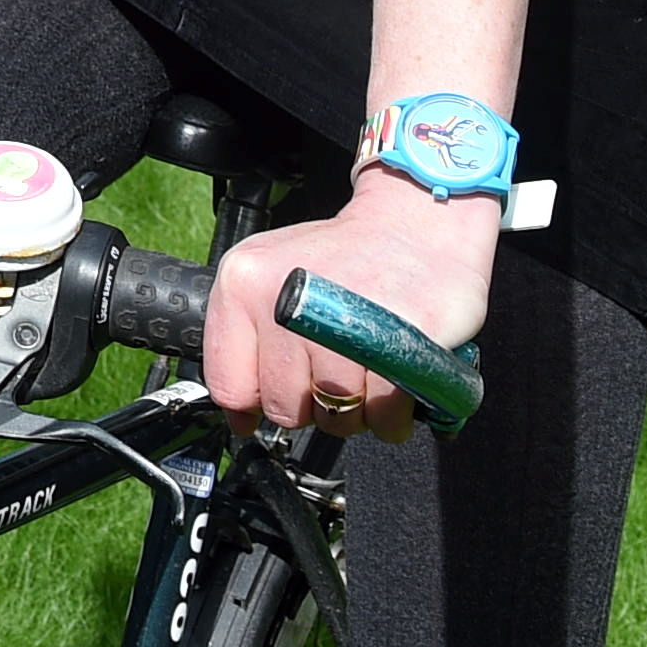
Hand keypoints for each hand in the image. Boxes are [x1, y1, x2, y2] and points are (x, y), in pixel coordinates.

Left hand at [206, 189, 499, 442]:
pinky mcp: (396, 340)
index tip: (285, 388)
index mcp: (241, 282)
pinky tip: (395, 382)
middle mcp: (282, 301)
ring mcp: (339, 321)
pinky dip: (392, 415)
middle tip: (338, 370)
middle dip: (314, 405)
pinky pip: (383, 414)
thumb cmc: (343, 261)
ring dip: (357, 411)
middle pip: (284, 408)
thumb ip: (245, 344)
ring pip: (335, 417)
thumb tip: (239, 421)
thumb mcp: (272, 280)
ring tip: (369, 368)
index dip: (259, 401)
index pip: (229, 385)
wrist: (417, 225)